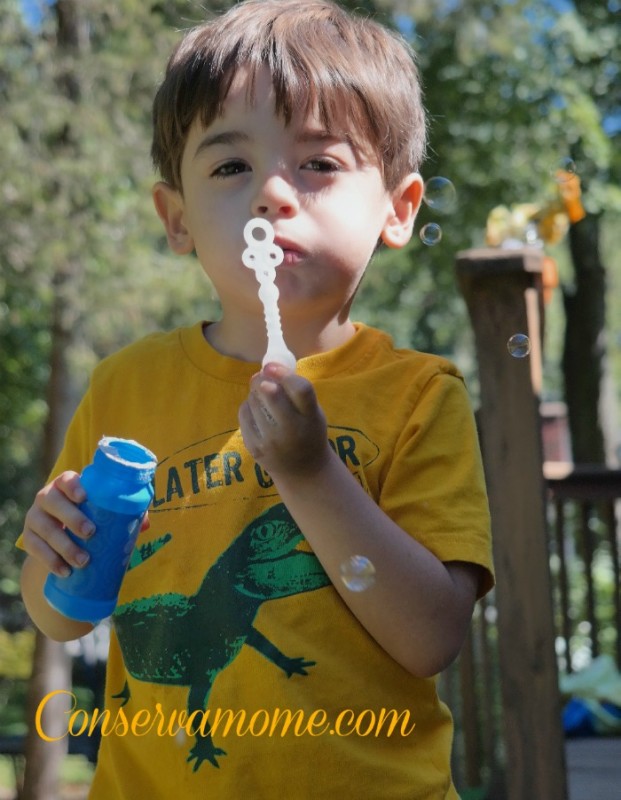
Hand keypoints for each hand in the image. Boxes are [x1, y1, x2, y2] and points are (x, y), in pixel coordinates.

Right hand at [21, 472, 151, 577]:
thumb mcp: (103, 512)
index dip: (73, 486)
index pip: (65, 479)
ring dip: (64, 546)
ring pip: (45, 529)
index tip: (84, 497)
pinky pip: (35, 549)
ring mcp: (35, 518)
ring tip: (83, 560)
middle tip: (91, 533)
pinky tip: (64, 571)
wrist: (63, 539)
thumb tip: (145, 523)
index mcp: (66, 486)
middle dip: (72, 518)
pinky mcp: (29, 539)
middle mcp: (47, 497)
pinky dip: (50, 561)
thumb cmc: (91, 517)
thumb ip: (125, 512)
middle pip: (53, 502)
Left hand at [238, 362, 330, 479]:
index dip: (284, 374)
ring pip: (253, 401)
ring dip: (255, 394)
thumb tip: (267, 367)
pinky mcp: (255, 448)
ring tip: (263, 399)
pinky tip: (257, 412)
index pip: (301, 390)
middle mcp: (292, 430)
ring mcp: (272, 441)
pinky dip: (248, 407)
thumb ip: (296, 392)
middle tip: (263, 377)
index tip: (271, 366)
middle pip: (271, 394)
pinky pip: (244, 414)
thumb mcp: (313, 413)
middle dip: (262, 380)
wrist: (303, 472)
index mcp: (311, 418)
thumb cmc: (308, 433)